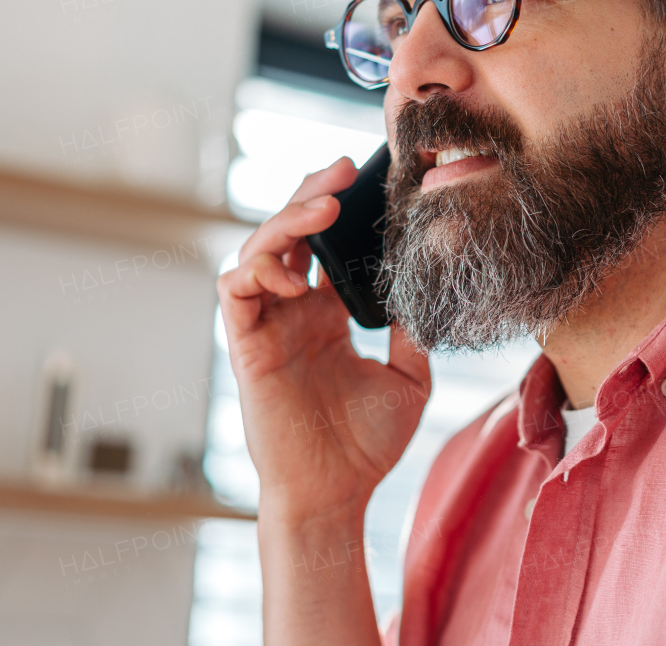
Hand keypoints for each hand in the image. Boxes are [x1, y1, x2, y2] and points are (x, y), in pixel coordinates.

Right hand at [216, 156, 429, 517]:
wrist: (337, 494)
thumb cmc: (366, 444)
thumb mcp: (409, 377)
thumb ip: (412, 330)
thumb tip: (430, 287)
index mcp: (327, 315)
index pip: (324, 247)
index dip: (338, 210)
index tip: (369, 180)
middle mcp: (293, 313)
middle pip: (288, 235)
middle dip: (311, 195)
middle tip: (343, 171)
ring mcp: (267, 326)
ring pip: (258, 250)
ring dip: (286, 221)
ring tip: (324, 208)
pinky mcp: (245, 346)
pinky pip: (235, 291)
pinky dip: (259, 269)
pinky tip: (296, 275)